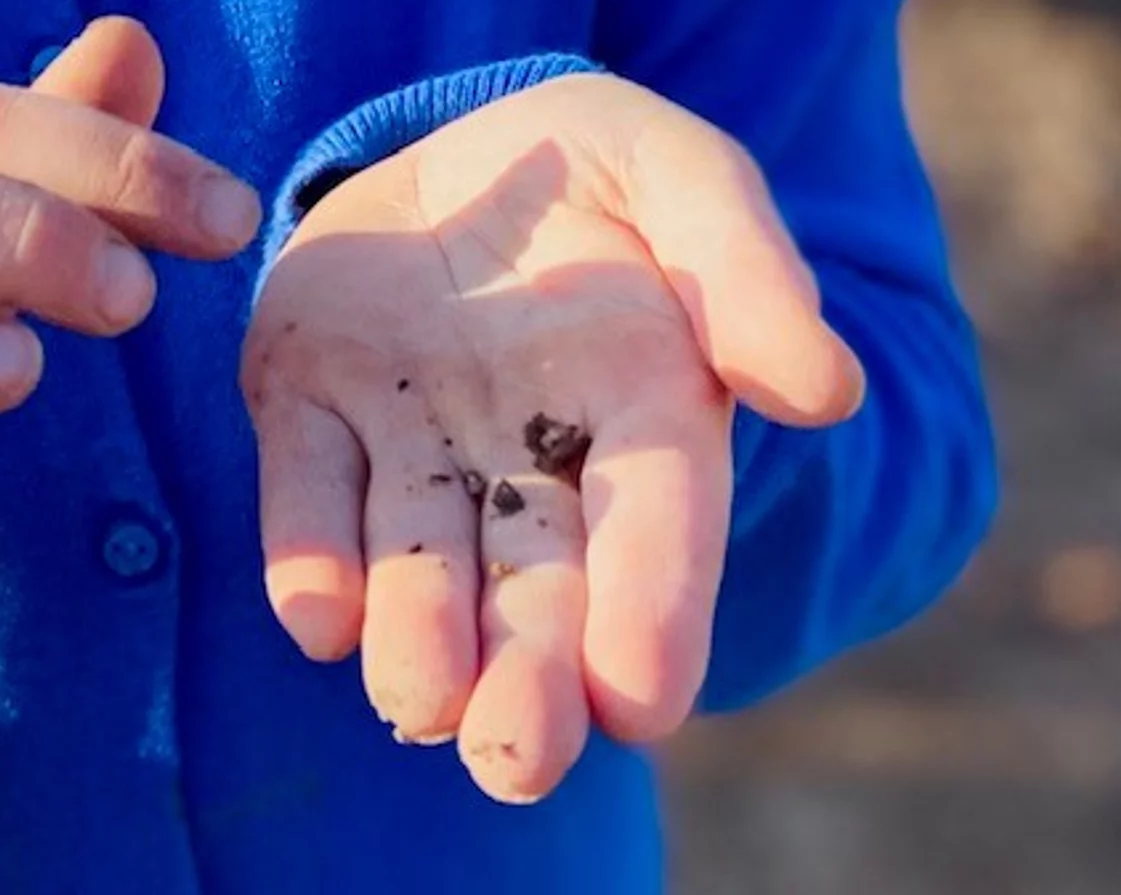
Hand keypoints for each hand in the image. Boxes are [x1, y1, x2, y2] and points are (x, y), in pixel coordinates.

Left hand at [244, 73, 862, 802]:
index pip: (657, 523)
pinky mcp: (306, 407)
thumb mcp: (680, 176)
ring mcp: (407, 437)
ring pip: (413, 554)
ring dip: (414, 635)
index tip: (644, 702)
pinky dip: (305, 553)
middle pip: (533, 578)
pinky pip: (299, 486)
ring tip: (416, 705)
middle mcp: (520, 452)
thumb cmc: (594, 171)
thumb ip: (744, 269)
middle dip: (528, 674)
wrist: (454, 154)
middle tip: (518, 760)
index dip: (656, 611)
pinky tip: (315, 618)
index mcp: (637, 407)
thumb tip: (821, 391)